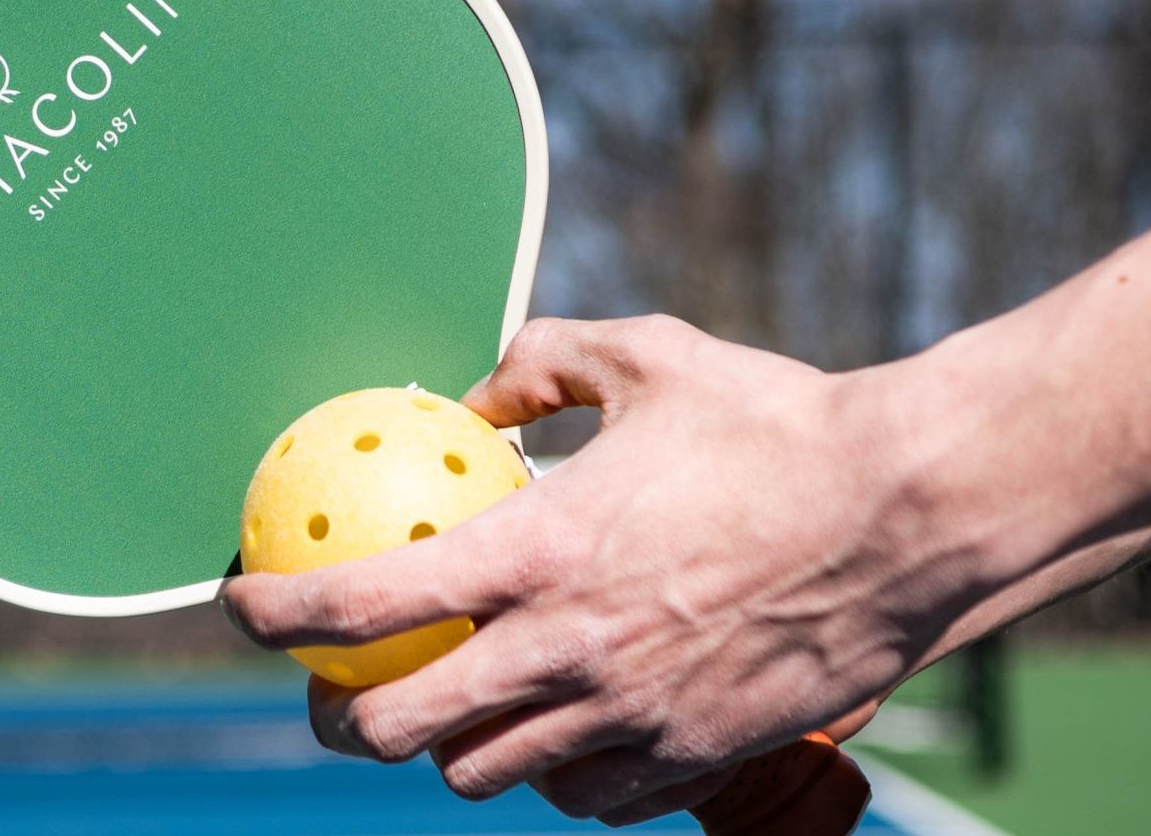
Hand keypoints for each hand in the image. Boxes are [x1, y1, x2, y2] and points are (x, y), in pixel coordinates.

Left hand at [222, 316, 984, 823]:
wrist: (910, 518)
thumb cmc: (780, 424)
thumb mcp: (648, 359)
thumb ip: (539, 363)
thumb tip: (472, 390)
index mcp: (539, 552)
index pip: (359, 604)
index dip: (274, 612)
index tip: (240, 603)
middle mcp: (567, 653)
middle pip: (398, 732)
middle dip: (337, 721)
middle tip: (332, 695)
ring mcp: (628, 718)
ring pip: (483, 777)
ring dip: (447, 750)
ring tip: (449, 711)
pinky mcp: (688, 759)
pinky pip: (581, 799)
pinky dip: (548, 775)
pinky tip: (554, 733)